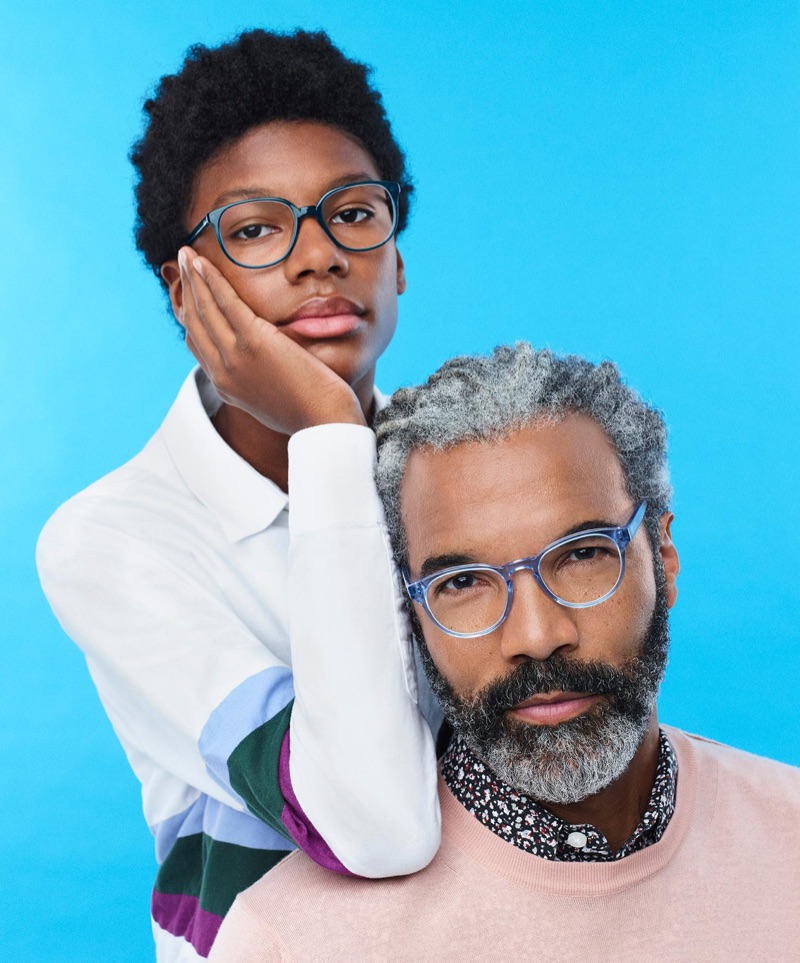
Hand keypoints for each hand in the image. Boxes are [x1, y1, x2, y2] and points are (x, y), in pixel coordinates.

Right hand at [177, 247, 366, 433]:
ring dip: (193, 277)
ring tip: (187, 253)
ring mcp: (235, 358)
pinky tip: (203, 262)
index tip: (188, 293)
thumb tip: (266, 367)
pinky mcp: (253, 342)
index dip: (189, 314)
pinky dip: (210, 280)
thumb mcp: (276, 398)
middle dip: (185, 290)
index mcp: (228, 386)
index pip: (198, 344)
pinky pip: (224, 303)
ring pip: (204, 309)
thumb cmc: (313, 412)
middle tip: (182, 263)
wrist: (326, 422)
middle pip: (194, 324)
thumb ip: (262, 379)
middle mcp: (223, 373)